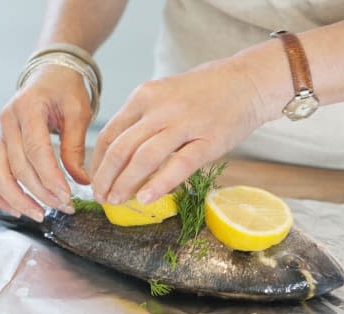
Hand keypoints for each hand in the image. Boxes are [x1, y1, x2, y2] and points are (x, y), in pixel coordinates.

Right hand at [0, 65, 91, 220]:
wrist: (48, 74)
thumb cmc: (65, 90)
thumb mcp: (78, 112)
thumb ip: (76, 147)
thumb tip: (81, 181)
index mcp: (28, 108)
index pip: (36, 151)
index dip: (50, 178)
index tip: (67, 196)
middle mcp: (8, 122)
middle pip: (18, 167)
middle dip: (41, 192)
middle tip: (64, 208)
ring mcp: (0, 134)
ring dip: (17, 199)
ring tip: (39, 215)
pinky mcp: (1, 145)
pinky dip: (2, 194)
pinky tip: (18, 209)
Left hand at [89, 56, 262, 204]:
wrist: (248, 81)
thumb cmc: (207, 91)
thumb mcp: (166, 95)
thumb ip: (144, 119)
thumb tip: (122, 153)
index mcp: (145, 96)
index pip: (110, 134)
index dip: (98, 162)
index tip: (95, 180)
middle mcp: (159, 109)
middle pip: (121, 148)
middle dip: (106, 177)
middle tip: (101, 197)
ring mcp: (184, 124)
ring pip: (144, 158)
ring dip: (125, 184)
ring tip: (117, 201)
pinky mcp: (207, 141)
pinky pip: (178, 165)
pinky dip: (159, 184)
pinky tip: (146, 198)